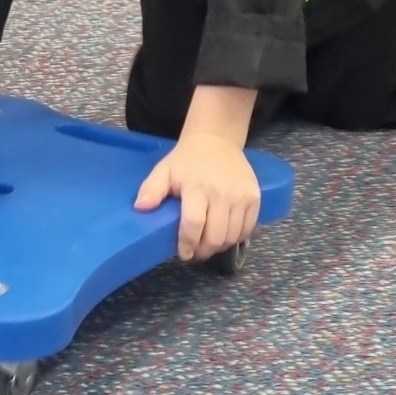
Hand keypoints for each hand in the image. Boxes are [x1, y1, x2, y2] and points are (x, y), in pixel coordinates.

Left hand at [134, 131, 261, 262]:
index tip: (183, 254)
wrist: (217, 140)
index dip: (188, 244)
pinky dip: (235, 238)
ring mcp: (242, 196)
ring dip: (218, 247)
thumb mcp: (164, 170)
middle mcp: (222, 193)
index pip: (194, 224)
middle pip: (215, 237)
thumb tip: (140, 207)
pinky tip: (223, 235)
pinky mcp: (255, 198)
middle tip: (194, 252)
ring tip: (207, 244)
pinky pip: (247, 229)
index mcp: (197, 187)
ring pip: (231, 237)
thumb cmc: (187, 160)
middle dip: (203, 251)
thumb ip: (151, 189)